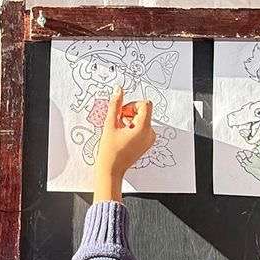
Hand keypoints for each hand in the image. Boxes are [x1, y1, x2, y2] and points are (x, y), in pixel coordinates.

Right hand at [94, 87, 153, 201]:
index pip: (145, 104)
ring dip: (130, 120)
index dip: (132, 105)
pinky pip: (142, 127)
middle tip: (118, 122)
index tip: (122, 113)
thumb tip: (118, 90)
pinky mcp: (146, 142)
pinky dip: (132, 127)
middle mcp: (150, 133)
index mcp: (143, 128)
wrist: (111, 169)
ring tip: (119, 130)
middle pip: (144, 111)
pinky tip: (123, 135)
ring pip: (142, 119)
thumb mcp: (110, 124)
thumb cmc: (110, 150)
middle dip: (130, 113)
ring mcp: (149, 139)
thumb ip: (115, 105)